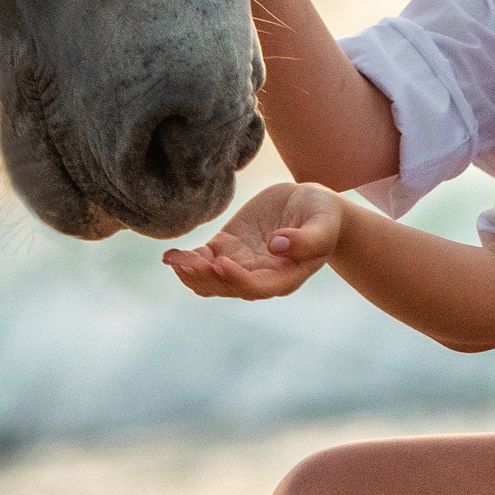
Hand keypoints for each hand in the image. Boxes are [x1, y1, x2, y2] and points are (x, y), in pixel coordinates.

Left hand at [162, 181, 341, 299]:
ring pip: (210, 280)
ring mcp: (241, 264)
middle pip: (227, 287)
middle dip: (206, 276)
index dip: (236, 279)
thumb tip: (277, 244)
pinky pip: (203, 260)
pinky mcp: (228, 247)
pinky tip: (170, 255)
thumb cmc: (323, 216)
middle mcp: (260, 276)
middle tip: (188, 262)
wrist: (313, 207)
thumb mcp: (323, 224)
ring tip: (175, 260)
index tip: (220, 261)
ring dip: (191, 273)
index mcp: (284, 277)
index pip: (255, 287)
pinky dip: (186, 260)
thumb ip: (307, 239)